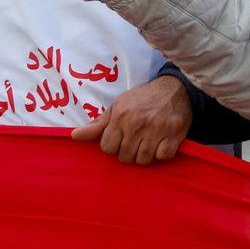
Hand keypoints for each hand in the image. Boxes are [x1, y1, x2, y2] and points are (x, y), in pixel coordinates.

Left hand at [71, 75, 191, 164]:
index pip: (107, 148)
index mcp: (121, 116)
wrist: (174, 88)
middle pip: (125, 157)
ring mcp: (157, 130)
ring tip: (148, 143)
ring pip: (143, 160)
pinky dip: (162, 153)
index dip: (113, 146)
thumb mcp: (118, 106)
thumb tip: (74, 136)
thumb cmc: (142, 98)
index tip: (121, 139)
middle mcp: (137, 124)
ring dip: (145, 155)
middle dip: (128, 152)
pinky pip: (162, 156)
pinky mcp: (174, 134)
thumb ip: (97, 124)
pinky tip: (162, 143)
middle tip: (135, 141)